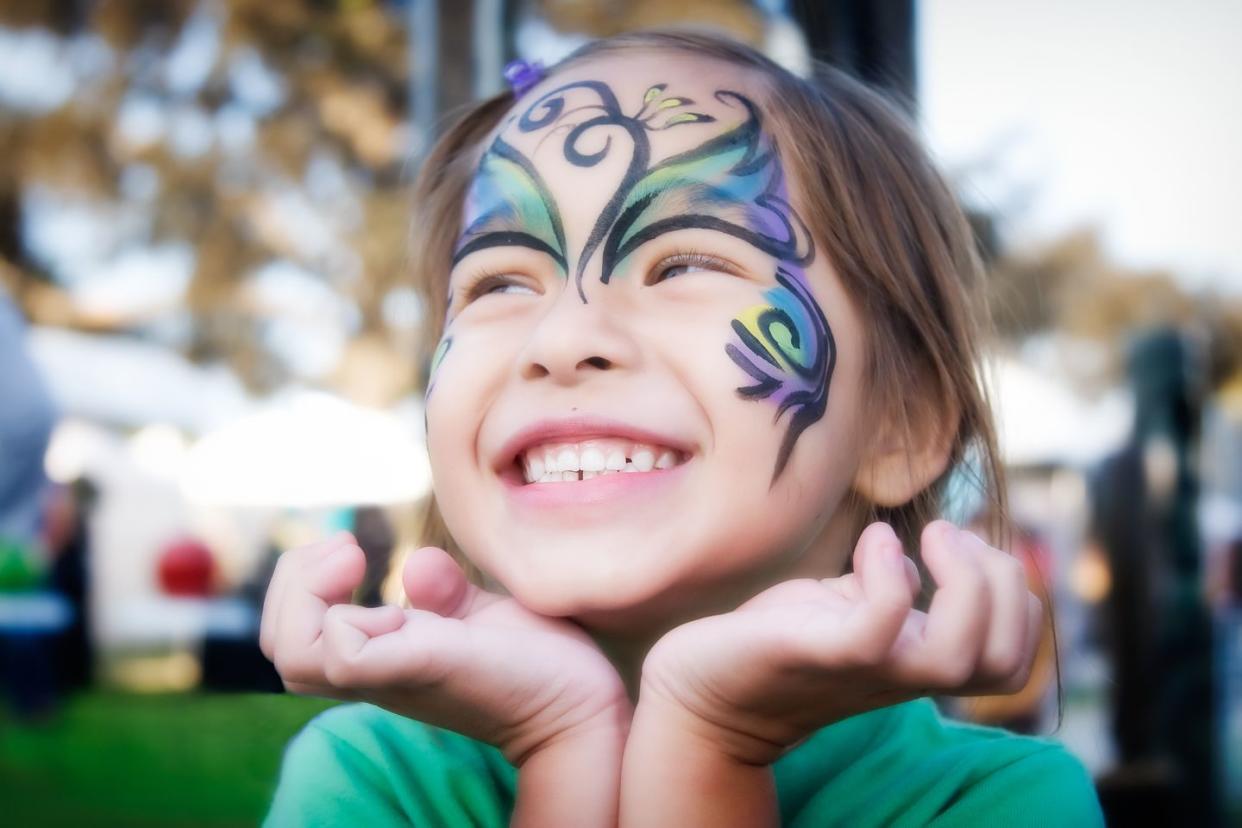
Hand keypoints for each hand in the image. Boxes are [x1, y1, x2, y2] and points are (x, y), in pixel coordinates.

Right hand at [259, 532, 630, 766]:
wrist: (578, 702)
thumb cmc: (531, 659)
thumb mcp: (474, 614)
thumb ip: (441, 591)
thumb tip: (414, 565)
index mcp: (378, 654)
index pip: (291, 633)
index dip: (299, 582)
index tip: (351, 547)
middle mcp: (374, 670)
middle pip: (279, 646)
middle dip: (292, 582)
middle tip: (347, 551)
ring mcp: (394, 673)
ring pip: (293, 655)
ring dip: (310, 597)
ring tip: (357, 562)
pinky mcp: (422, 668)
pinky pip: (344, 657)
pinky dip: (354, 621)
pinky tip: (400, 607)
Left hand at [637, 520, 1041, 765]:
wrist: (705, 685)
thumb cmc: (779, 637)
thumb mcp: (849, 603)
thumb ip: (890, 585)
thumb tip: (910, 558)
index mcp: (918, 660)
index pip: (1011, 658)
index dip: (1017, 600)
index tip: (969, 548)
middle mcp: (902, 673)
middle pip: (1001, 661)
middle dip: (1005, 585)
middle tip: (951, 536)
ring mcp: (865, 668)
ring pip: (959, 656)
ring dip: (966, 582)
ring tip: (931, 535)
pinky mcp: (820, 653)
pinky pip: (878, 625)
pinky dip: (888, 573)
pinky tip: (871, 540)